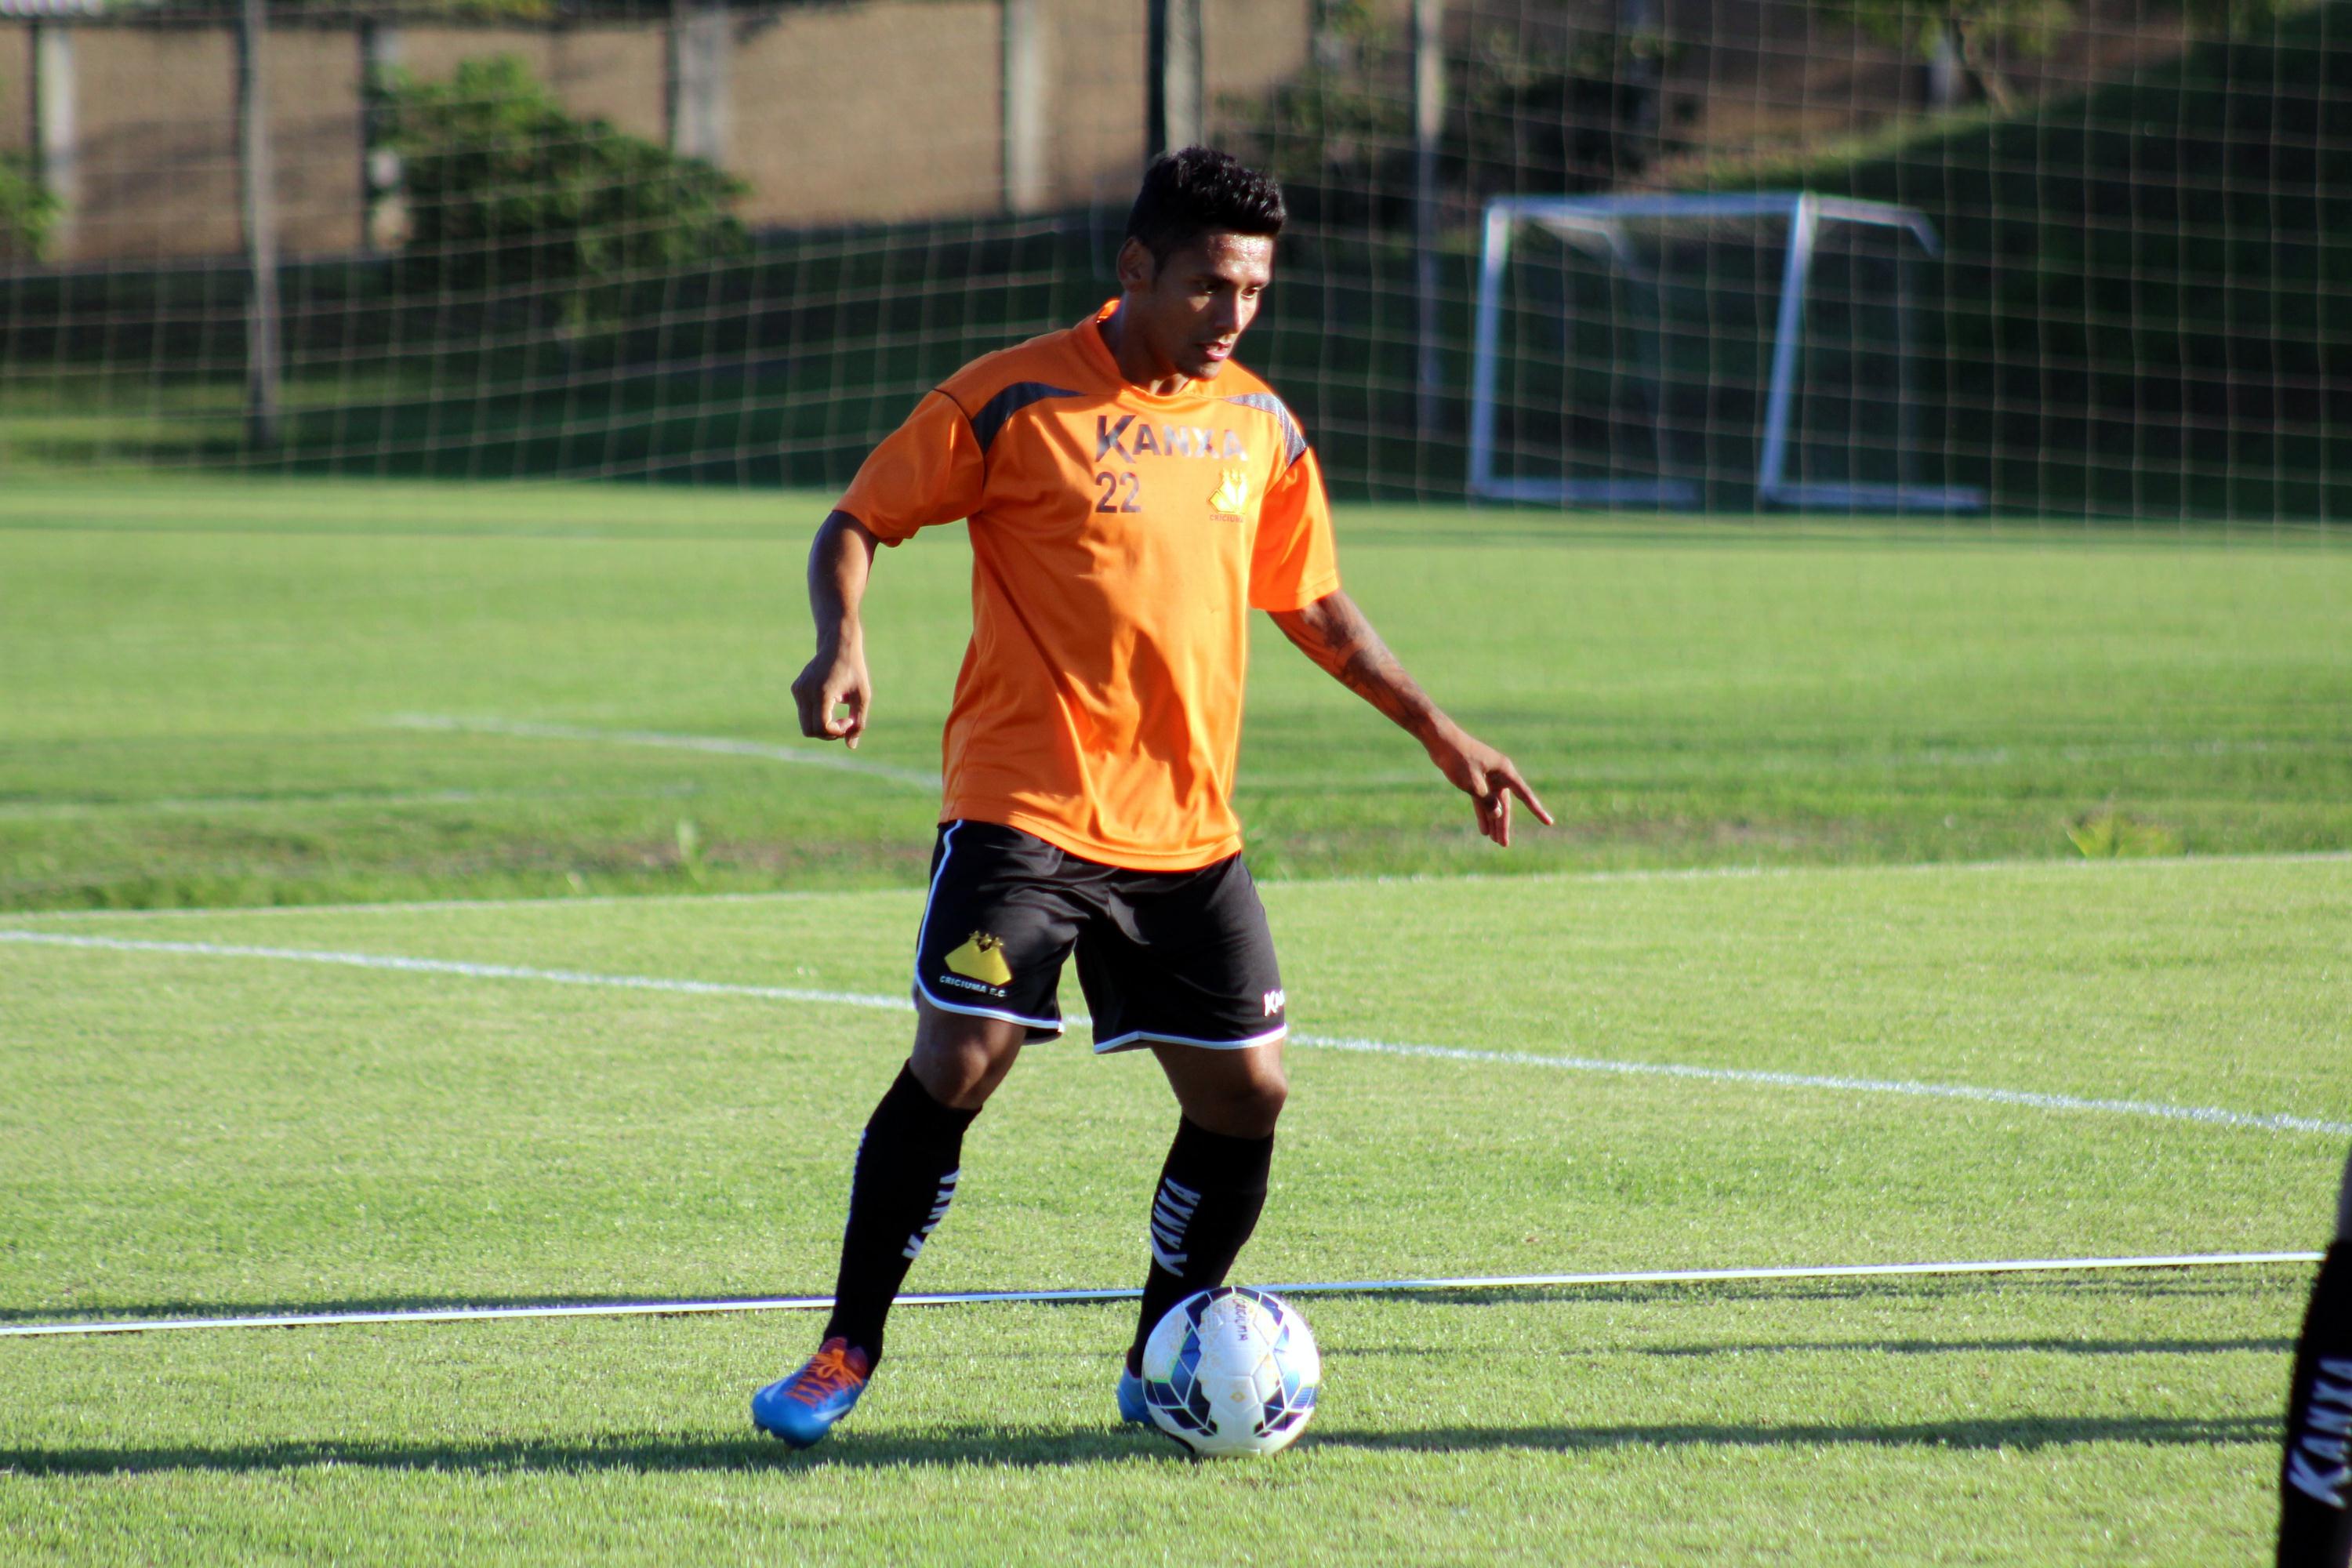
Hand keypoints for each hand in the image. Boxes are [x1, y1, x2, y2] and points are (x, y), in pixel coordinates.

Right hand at [791, 640, 871, 748]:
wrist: (838, 644)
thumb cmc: (854, 669)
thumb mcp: (862, 696)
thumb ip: (859, 722)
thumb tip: (851, 746)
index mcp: (822, 692)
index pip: (821, 727)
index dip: (837, 732)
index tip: (850, 720)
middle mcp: (805, 691)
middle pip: (809, 731)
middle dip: (828, 733)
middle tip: (845, 721)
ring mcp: (798, 690)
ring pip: (805, 724)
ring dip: (823, 726)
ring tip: (840, 712)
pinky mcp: (796, 689)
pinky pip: (804, 713)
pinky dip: (817, 716)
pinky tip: (832, 703)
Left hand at [1426, 727, 1553, 847]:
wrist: (1440, 740)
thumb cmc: (1458, 758)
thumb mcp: (1473, 784)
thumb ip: (1487, 801)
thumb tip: (1498, 815)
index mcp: (1505, 771)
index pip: (1525, 795)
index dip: (1537, 811)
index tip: (1549, 823)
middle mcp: (1499, 774)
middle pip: (1506, 804)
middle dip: (1504, 824)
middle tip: (1504, 844)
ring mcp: (1487, 777)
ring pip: (1493, 804)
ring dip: (1493, 821)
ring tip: (1495, 841)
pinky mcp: (1475, 779)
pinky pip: (1482, 800)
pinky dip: (1482, 813)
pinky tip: (1483, 829)